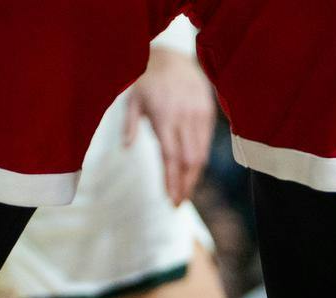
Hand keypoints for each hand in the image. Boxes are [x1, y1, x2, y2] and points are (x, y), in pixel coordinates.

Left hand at [123, 48, 213, 205]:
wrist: (174, 57)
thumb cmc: (148, 79)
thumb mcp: (132, 99)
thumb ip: (130, 124)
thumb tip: (126, 147)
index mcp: (164, 116)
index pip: (170, 156)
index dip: (172, 180)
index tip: (171, 199)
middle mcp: (184, 117)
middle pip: (189, 161)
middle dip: (185, 185)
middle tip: (178, 203)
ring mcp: (199, 115)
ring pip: (201, 155)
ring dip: (194, 177)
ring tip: (185, 192)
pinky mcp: (208, 113)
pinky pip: (206, 143)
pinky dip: (200, 161)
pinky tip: (192, 172)